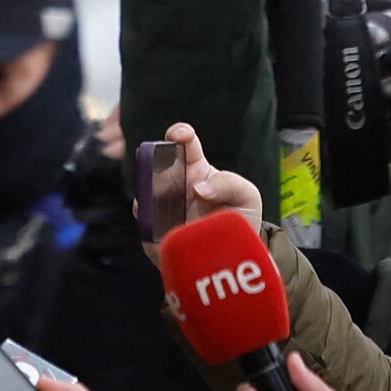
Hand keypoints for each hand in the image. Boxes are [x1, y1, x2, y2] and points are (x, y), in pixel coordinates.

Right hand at [140, 123, 259, 234]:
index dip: (179, 133)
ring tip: (169, 207)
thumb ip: (229, 184)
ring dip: (151, 195)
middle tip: (163, 169)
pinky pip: (144, 224)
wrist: (234, 256)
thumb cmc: (240, 218)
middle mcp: (173, 185)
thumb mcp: (246, 195)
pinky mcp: (153, 233)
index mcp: (195, 168)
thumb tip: (198, 188)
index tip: (179, 135)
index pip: (184, 143)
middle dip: (154, 162)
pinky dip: (151, 224)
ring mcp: (161, 208)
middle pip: (154, 166)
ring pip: (144, 194)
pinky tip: (168, 230)